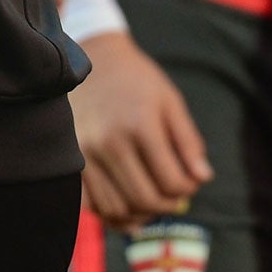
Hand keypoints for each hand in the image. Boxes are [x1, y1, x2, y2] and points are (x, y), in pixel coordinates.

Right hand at [70, 30, 212, 227]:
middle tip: (173, 195)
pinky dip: (109, 212)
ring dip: (140, 213)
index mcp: (140, 125)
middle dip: (167, 205)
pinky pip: (89, 204)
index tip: (189, 180)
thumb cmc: (137, 80)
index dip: (188, 188)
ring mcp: (84, 152)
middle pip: (145, 200)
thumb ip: (188, 142)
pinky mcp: (69, 158)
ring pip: (117, 208)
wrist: (92, 58)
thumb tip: (202, 179)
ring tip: (150, 198)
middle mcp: (109, 142)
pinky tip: (124, 202)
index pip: (172, 183)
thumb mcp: (170, 101)